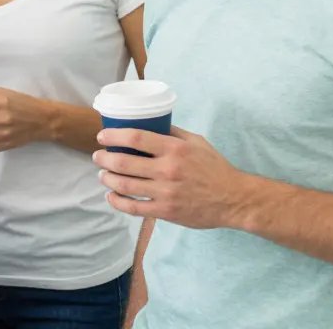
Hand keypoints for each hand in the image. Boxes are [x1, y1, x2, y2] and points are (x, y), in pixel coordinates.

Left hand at [93, 126, 253, 228]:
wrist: (234, 199)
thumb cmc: (215, 168)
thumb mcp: (197, 142)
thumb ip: (172, 132)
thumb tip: (149, 122)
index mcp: (174, 149)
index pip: (135, 137)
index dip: (113, 136)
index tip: (102, 137)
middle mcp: (168, 170)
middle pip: (123, 162)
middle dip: (104, 159)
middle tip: (97, 157)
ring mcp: (165, 192)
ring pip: (124, 185)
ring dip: (107, 179)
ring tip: (102, 175)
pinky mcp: (166, 211)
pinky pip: (133, 207)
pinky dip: (117, 201)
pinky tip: (111, 196)